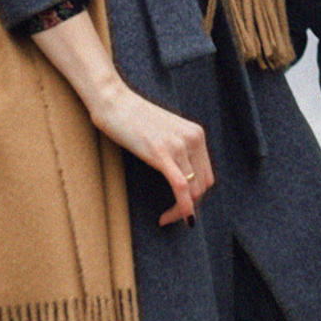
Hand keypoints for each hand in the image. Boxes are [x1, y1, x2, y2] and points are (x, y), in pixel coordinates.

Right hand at [84, 81, 217, 225]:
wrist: (114, 102)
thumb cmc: (133, 119)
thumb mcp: (165, 132)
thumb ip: (177, 149)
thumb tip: (180, 174)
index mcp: (196, 134)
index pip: (206, 174)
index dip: (197, 195)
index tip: (182, 206)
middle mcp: (193, 138)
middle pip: (203, 184)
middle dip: (191, 205)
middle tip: (173, 216)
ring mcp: (179, 145)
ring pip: (193, 189)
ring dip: (181, 210)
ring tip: (166, 218)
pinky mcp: (162, 153)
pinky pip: (180, 186)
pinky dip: (180, 207)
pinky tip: (165, 218)